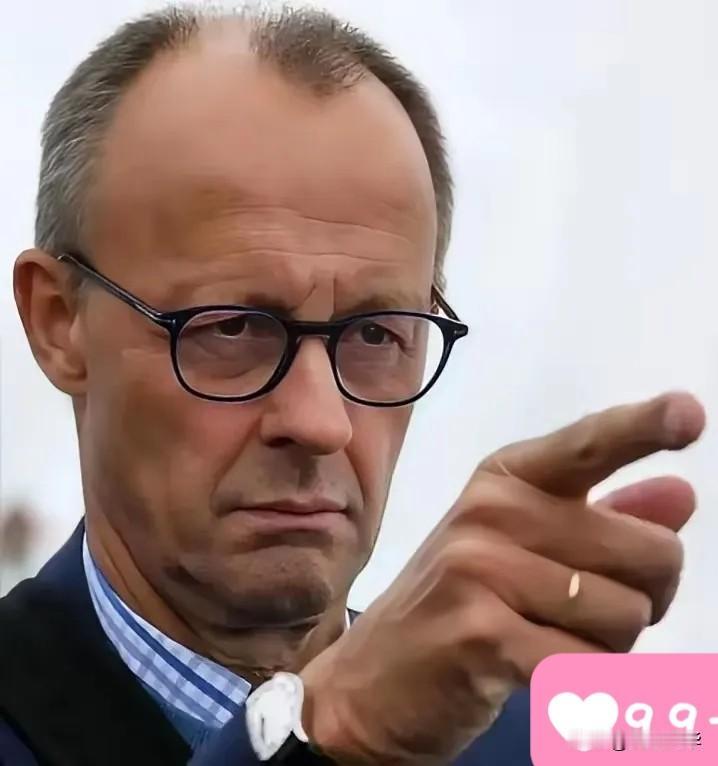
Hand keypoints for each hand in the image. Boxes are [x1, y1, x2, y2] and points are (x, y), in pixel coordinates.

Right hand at [299, 392, 704, 764]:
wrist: (370, 682)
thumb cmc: (455, 606)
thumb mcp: (522, 550)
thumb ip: (604, 520)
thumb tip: (680, 496)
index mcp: (504, 480)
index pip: (587, 446)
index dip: (642, 427)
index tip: (688, 412)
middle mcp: (491, 511)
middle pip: (650, 552)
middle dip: (642, 598)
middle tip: (577, 613)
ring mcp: (481, 568)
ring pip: (627, 617)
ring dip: (605, 648)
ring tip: (539, 642)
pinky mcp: (482, 634)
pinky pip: (592, 668)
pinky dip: (585, 690)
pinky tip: (532, 676)